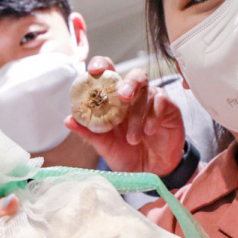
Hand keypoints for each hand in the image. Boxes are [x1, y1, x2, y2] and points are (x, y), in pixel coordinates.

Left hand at [66, 57, 186, 175]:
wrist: (152, 172)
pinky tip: (149, 131)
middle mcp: (134, 96)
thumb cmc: (127, 154)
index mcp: (115, 99)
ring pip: (147, 92)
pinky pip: (162, 102)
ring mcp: (153, 100)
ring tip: (132, 139)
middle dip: (128, 83)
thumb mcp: (105, 146)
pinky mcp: (170, 108)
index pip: (108, 72)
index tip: (94, 70)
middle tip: (123, 96)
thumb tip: (67, 120)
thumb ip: (89, 132)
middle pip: (134, 75)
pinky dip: (154, 116)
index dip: (101, 65)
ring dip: (137, 115)